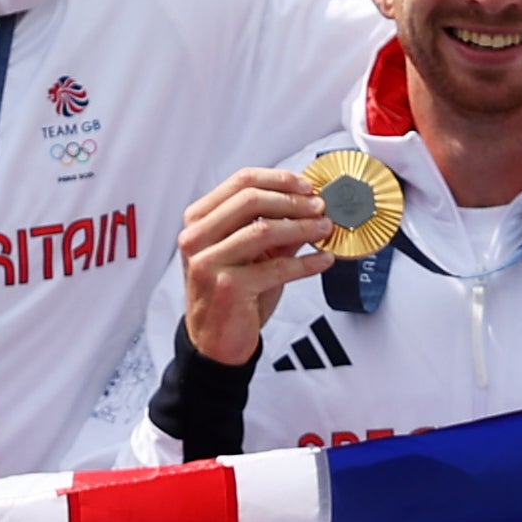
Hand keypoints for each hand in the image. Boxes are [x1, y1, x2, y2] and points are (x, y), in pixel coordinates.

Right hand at [178, 167, 336, 364]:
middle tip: (320, 207)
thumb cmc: (232, 295)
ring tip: (324, 229)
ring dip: (302, 227)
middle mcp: (197, 238)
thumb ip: (275, 227)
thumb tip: (310, 205)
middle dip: (293, 201)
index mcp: (199, 220)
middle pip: (251, 200)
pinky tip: (322, 260)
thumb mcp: (251, 254)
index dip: (279, 179)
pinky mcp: (228, 288)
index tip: (306, 186)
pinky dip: (305, 263)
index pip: (240, 182)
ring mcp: (208, 263)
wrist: (215, 342)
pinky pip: (276, 267)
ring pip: (264, 230)